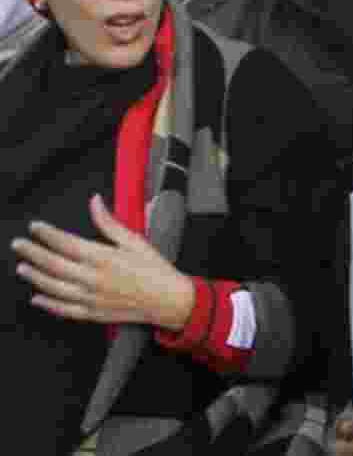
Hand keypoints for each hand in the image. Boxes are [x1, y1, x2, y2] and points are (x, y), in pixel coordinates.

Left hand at [11, 194, 194, 330]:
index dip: (48, 234)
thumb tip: (95, 202)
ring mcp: (91, 298)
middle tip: (18, 244)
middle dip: (33, 253)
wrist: (169, 300)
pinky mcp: (93, 313)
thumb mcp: (135, 241)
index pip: (66, 243)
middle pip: (54, 264)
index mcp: (104, 258)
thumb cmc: (155, 268)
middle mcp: (93, 279)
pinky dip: (48, 304)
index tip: (35, 226)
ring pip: (54, 287)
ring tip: (22, 267)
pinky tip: (37, 298)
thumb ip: (109, 223)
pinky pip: (64, 309)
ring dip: (35, 277)